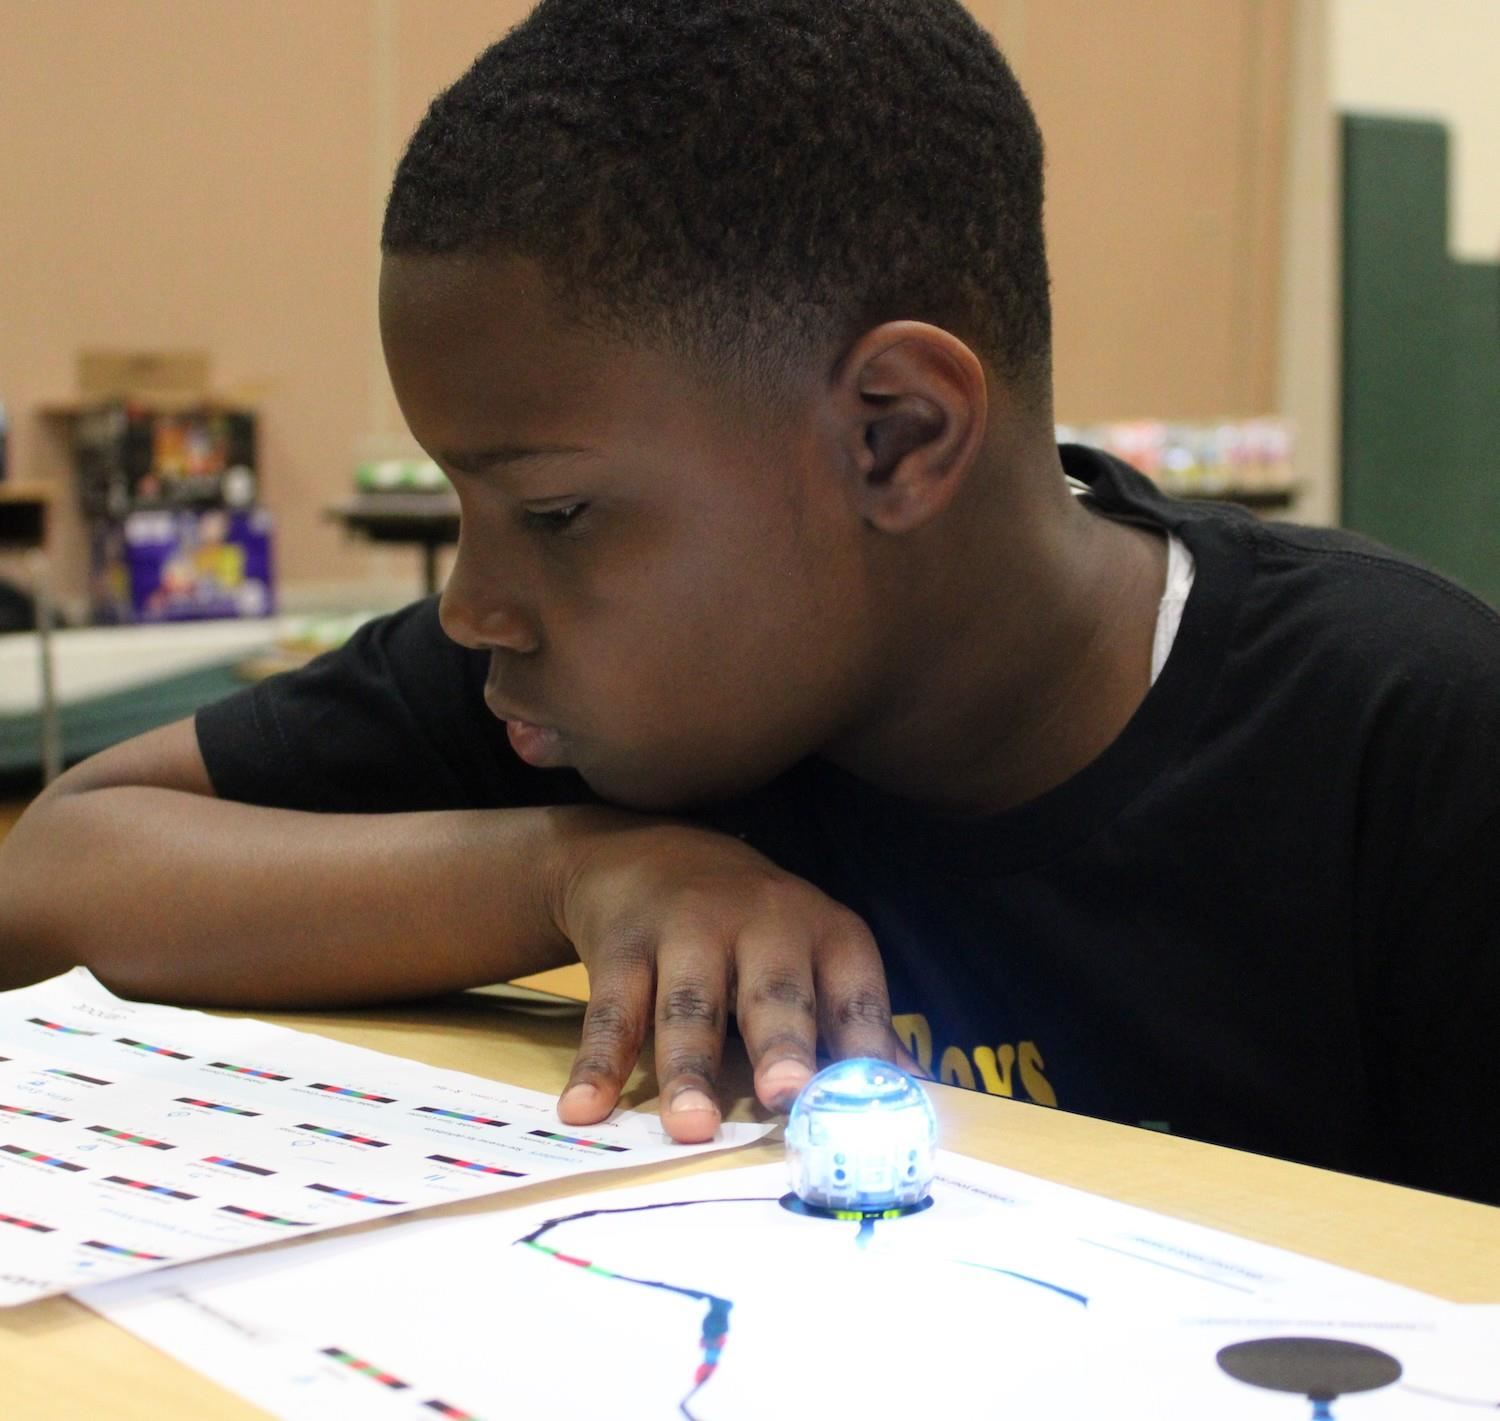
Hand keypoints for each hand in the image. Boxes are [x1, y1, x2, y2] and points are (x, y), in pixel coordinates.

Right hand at [549, 814, 902, 1141]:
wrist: (648, 851)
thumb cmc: (752, 925)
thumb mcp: (812, 954)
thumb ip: (851, 1025)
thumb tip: (911, 1098)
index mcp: (823, 932)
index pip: (852, 992)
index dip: (864, 1043)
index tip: (871, 1100)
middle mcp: (762, 922)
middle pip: (773, 990)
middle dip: (781, 1042)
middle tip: (784, 1094)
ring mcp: (687, 928)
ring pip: (691, 1004)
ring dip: (689, 1067)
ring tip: (690, 1126)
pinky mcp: (624, 942)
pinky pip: (613, 1008)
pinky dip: (598, 1061)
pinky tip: (584, 1108)